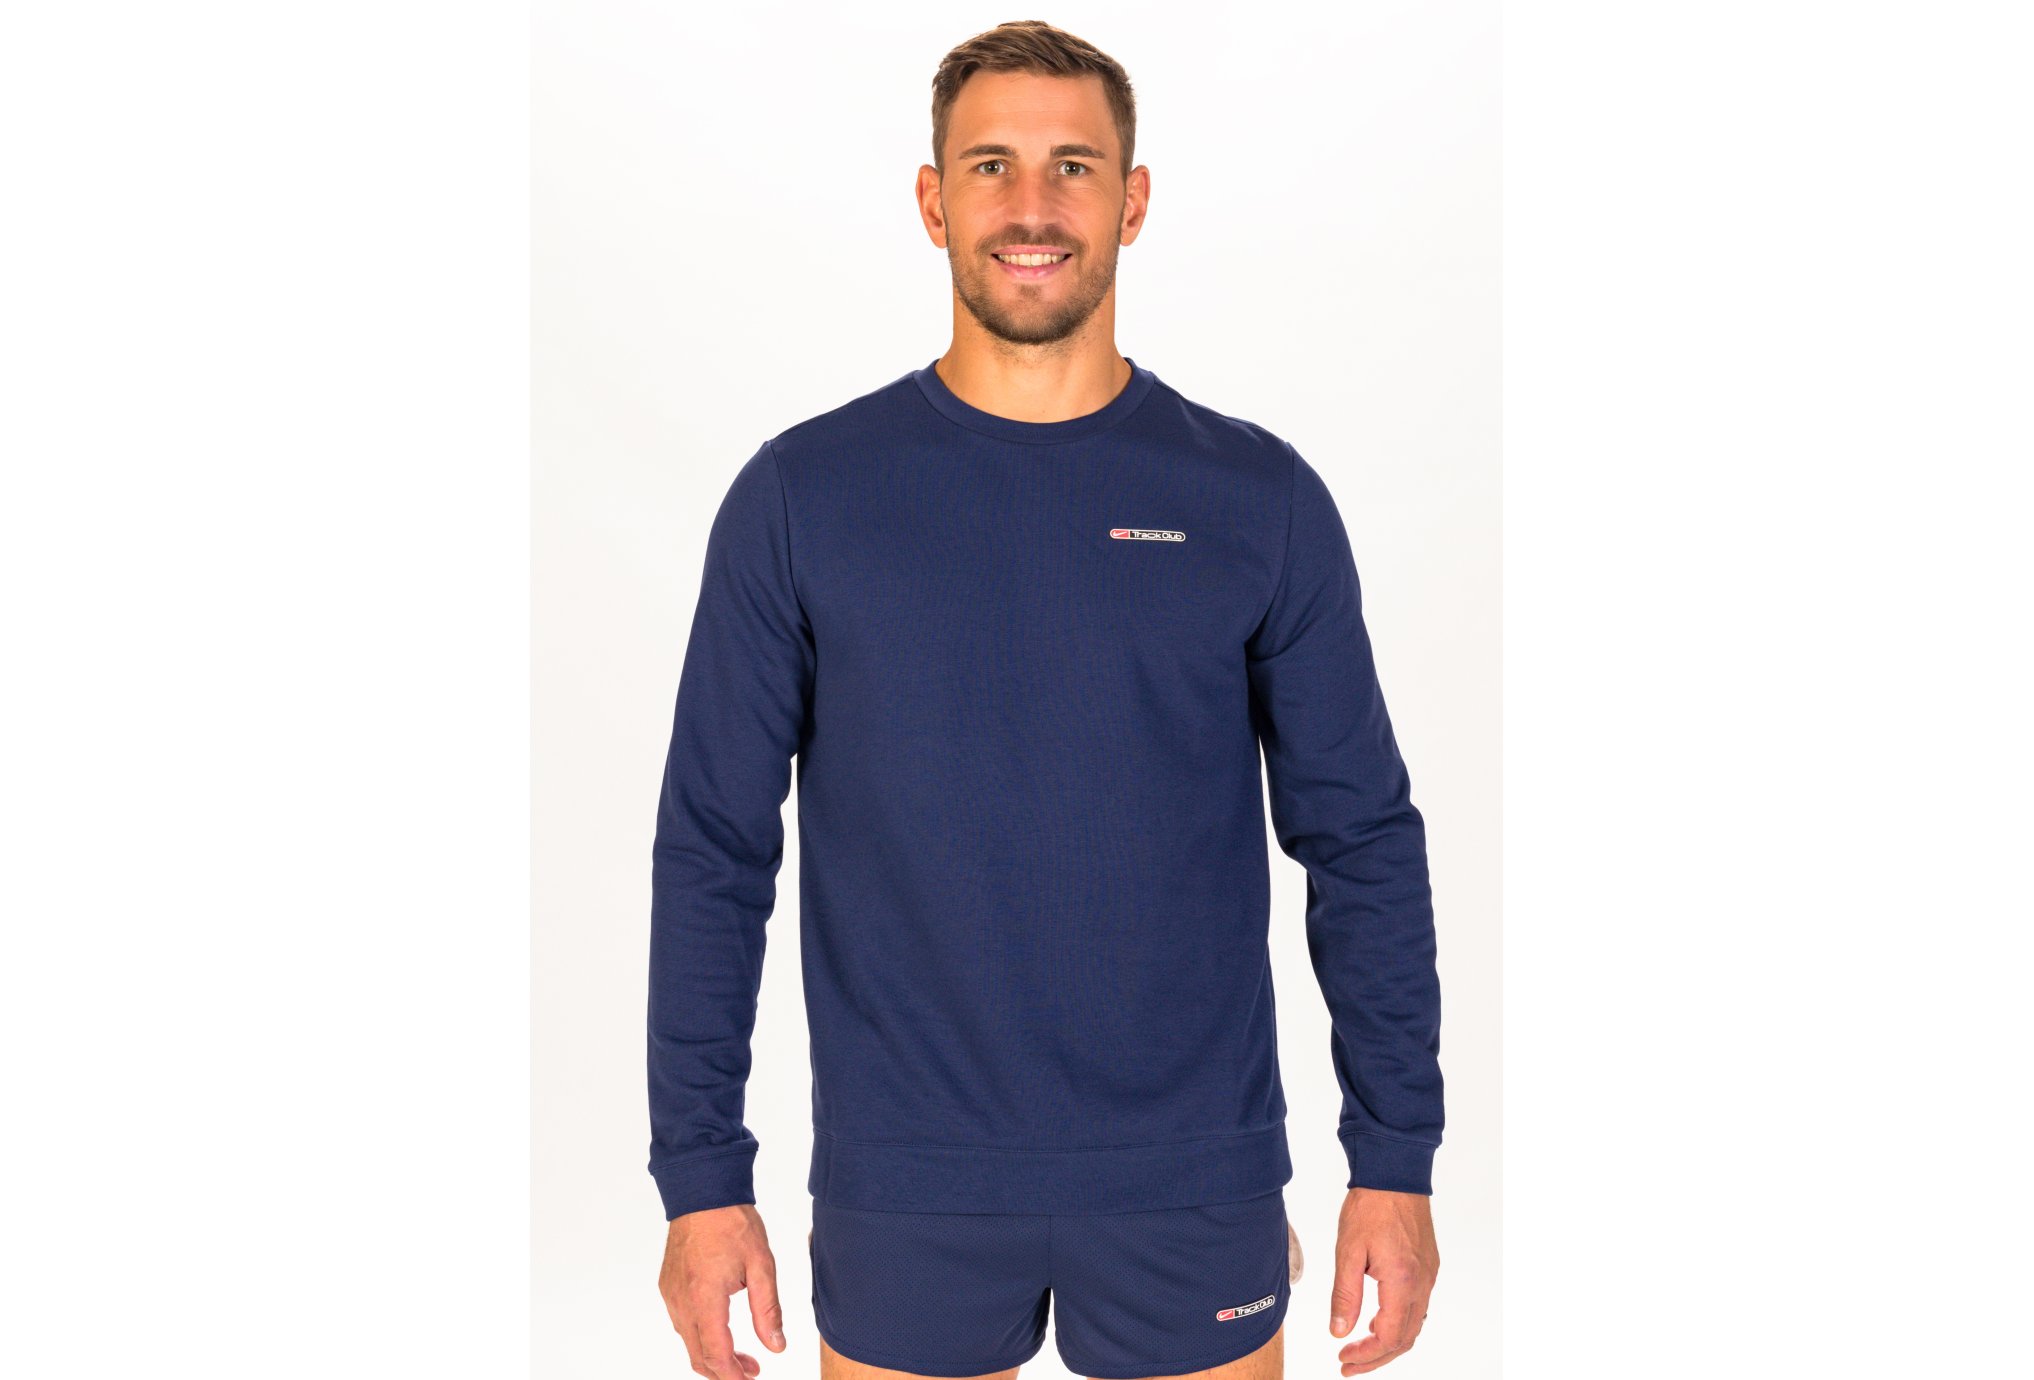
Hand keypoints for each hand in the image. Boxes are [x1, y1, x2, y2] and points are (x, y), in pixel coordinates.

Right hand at [659, 1204, 788, 1379]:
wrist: (702, 1192)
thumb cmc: (732, 1223)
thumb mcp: (762, 1266)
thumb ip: (768, 1310)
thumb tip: (776, 1346)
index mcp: (705, 1298)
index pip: (716, 1353)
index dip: (733, 1374)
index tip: (750, 1378)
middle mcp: (682, 1301)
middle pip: (698, 1356)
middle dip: (724, 1371)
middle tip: (751, 1370)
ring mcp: (671, 1294)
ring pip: (688, 1341)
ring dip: (712, 1354)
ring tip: (741, 1352)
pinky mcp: (668, 1286)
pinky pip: (682, 1322)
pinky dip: (700, 1335)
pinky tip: (721, 1327)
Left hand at [1329, 1187, 1439, 1372]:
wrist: (1394, 1174)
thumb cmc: (1370, 1207)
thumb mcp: (1348, 1252)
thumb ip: (1345, 1295)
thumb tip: (1339, 1331)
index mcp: (1403, 1282)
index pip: (1389, 1337)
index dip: (1366, 1356)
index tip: (1343, 1359)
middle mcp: (1422, 1283)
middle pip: (1405, 1339)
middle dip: (1377, 1357)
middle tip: (1349, 1363)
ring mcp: (1429, 1275)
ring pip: (1414, 1324)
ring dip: (1389, 1342)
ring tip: (1360, 1346)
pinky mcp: (1428, 1266)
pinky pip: (1418, 1306)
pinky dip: (1398, 1322)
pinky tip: (1377, 1320)